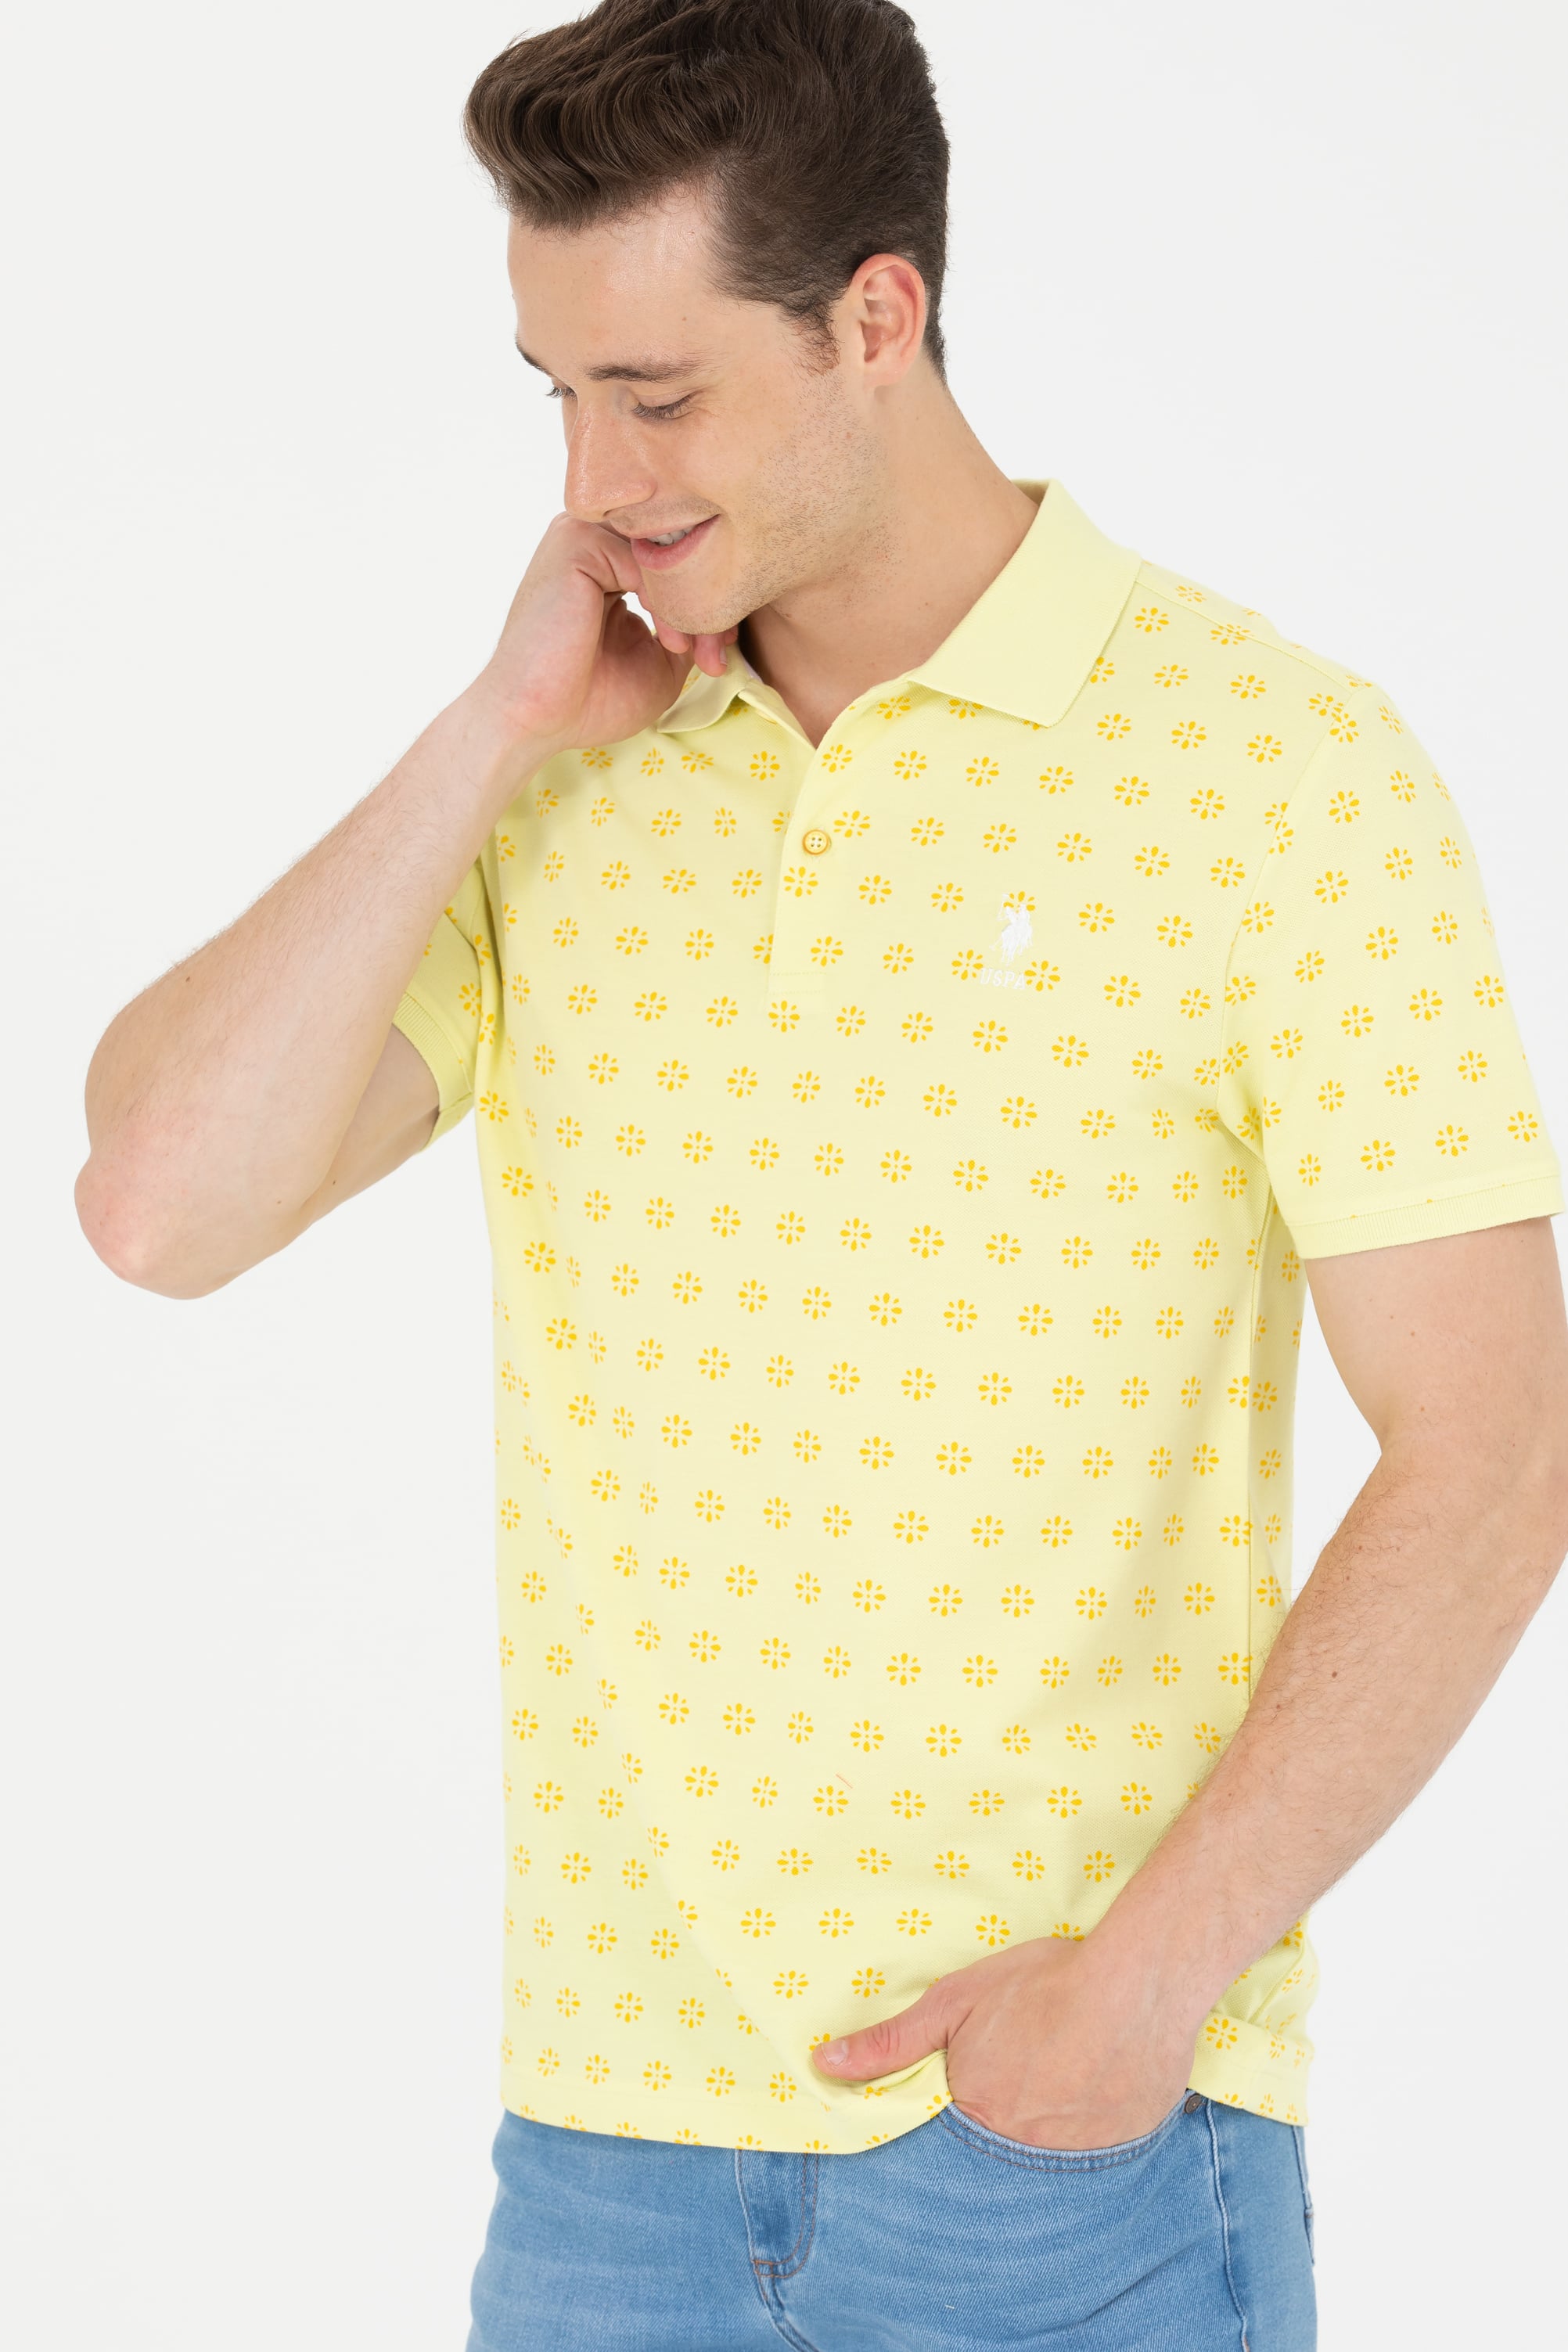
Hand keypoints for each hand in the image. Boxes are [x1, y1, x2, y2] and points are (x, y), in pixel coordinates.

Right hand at [470, 510, 738, 758]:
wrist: (534, 718)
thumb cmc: (588, 699)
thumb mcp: (660, 662)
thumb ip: (690, 626)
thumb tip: (729, 604)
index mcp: (610, 562)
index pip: (676, 565)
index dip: (709, 607)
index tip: (719, 657)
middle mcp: (596, 539)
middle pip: (676, 553)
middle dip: (709, 605)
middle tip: (716, 658)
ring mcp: (584, 534)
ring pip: (667, 554)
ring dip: (693, 604)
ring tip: (691, 652)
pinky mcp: (576, 541)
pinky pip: (646, 557)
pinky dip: (667, 599)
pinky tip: (668, 639)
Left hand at [810, 1930, 1201, 2150]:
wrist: (1137, 1980)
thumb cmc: (1041, 1985)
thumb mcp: (955, 2001)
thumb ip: (891, 2041)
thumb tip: (825, 2065)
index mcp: (977, 2119)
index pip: (950, 2145)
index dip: (963, 2114)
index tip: (978, 2090)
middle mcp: (1024, 2153)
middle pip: (1002, 2152)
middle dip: (1009, 2121)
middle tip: (1030, 2078)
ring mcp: (1079, 2158)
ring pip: (1052, 2153)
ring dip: (1051, 2125)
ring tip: (1065, 2076)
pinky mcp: (1125, 2150)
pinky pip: (1100, 2152)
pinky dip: (1095, 2125)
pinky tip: (1100, 2084)